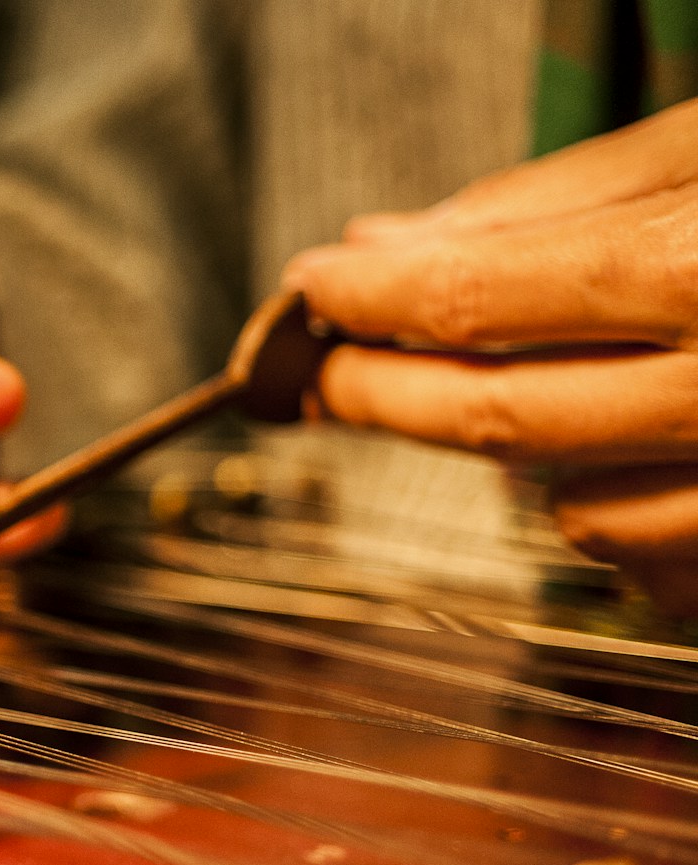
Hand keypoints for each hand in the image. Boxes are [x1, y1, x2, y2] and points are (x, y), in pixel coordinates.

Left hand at [282, 99, 697, 612]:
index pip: (484, 299)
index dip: (371, 299)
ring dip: (516, 457)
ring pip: (575, 511)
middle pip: (504, 422)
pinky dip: (612, 515)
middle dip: (385, 395)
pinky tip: (631, 454)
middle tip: (320, 371)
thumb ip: (562, 197)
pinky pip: (655, 568)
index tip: (308, 291)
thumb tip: (387, 242)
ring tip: (511, 389)